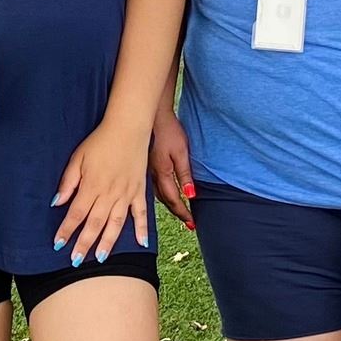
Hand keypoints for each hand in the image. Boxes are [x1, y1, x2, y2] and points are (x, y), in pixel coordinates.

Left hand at [54, 115, 150, 263]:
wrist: (127, 127)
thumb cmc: (100, 141)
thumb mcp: (77, 158)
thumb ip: (68, 182)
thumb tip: (57, 203)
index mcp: (92, 186)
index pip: (76, 214)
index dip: (66, 231)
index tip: (58, 245)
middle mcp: (109, 193)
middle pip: (94, 224)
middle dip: (84, 244)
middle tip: (76, 260)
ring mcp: (126, 194)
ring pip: (116, 224)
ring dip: (108, 242)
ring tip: (101, 258)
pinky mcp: (139, 191)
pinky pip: (141, 213)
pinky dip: (142, 229)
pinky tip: (140, 243)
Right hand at [149, 106, 195, 227]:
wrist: (154, 117)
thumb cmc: (169, 132)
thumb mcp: (181, 152)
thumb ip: (185, 175)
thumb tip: (190, 195)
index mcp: (162, 174)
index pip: (174, 200)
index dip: (183, 212)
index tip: (192, 223)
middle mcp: (153, 176)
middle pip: (165, 201)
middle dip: (177, 212)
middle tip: (188, 222)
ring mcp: (148, 171)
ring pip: (158, 195)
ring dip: (170, 205)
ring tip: (179, 212)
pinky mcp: (148, 166)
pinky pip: (154, 187)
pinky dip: (163, 196)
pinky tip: (165, 195)